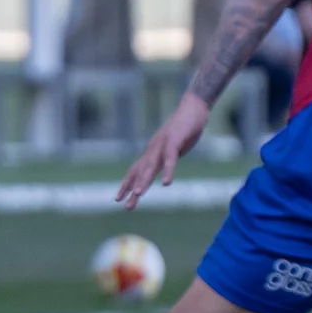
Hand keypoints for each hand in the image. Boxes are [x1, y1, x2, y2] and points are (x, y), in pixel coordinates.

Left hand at [117, 94, 210, 209]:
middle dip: (132, 189)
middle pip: (140, 171)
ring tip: (138, 194)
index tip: (118, 199)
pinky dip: (168, 170)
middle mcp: (153, 149)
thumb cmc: (183, 128)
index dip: (126, 184)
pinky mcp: (175, 140)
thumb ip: (165, 159)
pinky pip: (170, 158)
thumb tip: (161, 169)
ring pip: (151, 165)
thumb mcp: (172, 148)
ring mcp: (163, 144)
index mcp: (152, 152)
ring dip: (144, 180)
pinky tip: (166, 183)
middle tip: (125, 206)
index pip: (135, 170)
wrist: (193, 107)